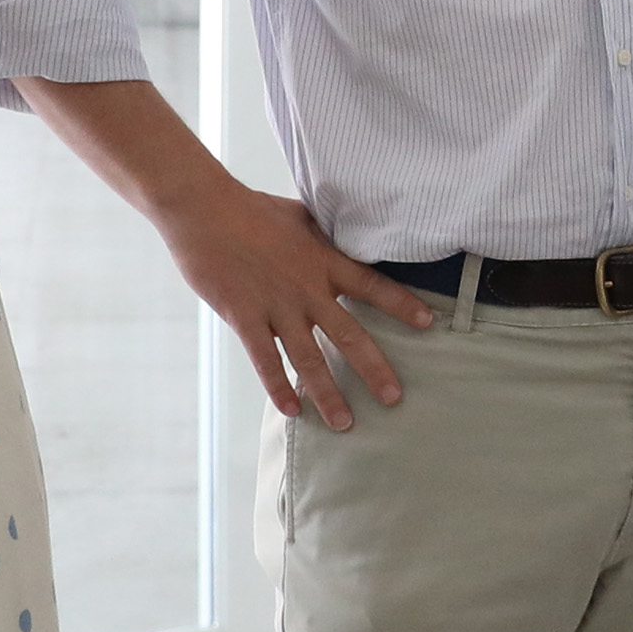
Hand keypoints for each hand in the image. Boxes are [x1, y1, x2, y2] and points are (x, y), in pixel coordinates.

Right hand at [159, 178, 431, 431]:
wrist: (203, 209)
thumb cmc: (251, 208)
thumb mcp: (300, 217)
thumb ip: (324, 236)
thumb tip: (347, 235)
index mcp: (324, 261)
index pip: (373, 286)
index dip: (402, 305)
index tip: (428, 324)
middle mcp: (307, 289)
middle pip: (349, 336)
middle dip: (374, 369)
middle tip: (394, 398)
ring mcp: (276, 307)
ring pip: (309, 359)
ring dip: (328, 394)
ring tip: (344, 423)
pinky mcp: (244, 318)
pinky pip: (266, 361)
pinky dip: (278, 388)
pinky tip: (292, 411)